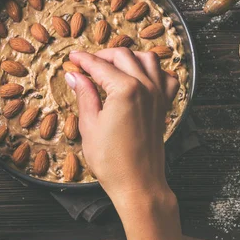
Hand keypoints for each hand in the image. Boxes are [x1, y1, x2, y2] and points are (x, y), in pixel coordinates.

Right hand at [66, 48, 178, 202]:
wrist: (138, 184)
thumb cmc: (112, 161)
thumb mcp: (89, 126)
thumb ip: (84, 95)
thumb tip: (75, 76)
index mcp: (125, 90)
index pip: (99, 65)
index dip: (83, 60)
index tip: (72, 58)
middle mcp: (145, 87)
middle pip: (123, 55)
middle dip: (102, 55)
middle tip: (86, 64)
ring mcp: (158, 95)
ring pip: (147, 59)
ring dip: (128, 57)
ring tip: (112, 65)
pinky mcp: (164, 106)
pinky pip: (166, 78)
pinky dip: (155, 71)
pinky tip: (141, 76)